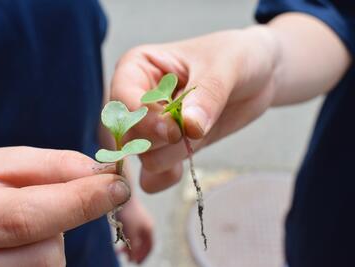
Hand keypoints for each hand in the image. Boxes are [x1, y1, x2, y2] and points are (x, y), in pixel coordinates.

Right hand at [0, 146, 130, 266]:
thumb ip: (50, 167)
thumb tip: (101, 173)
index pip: (24, 218)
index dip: (79, 203)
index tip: (118, 187)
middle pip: (44, 254)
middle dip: (58, 227)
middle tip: (39, 206)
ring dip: (47, 244)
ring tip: (16, 227)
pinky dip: (39, 258)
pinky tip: (15, 245)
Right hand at [111, 26, 277, 192]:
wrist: (257, 77)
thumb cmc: (236, 57)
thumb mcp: (226, 66)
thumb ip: (207, 95)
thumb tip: (189, 127)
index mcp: (138, 67)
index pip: (123, 100)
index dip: (144, 119)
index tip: (173, 130)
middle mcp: (137, 98)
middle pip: (130, 135)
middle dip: (162, 140)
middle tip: (193, 129)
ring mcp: (150, 126)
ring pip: (144, 157)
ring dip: (174, 154)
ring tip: (200, 134)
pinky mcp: (165, 147)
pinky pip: (151, 176)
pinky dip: (167, 176)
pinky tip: (187, 162)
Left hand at [117, 197, 153, 263]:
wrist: (123, 193)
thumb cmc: (128, 213)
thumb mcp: (130, 232)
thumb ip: (133, 246)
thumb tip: (133, 258)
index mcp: (149, 229)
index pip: (149, 247)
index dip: (143, 256)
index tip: (135, 262)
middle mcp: (146, 224)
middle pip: (143, 242)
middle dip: (136, 252)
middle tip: (127, 259)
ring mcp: (140, 219)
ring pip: (136, 236)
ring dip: (130, 245)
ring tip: (120, 250)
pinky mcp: (132, 216)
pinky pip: (131, 230)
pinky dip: (126, 237)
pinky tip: (119, 237)